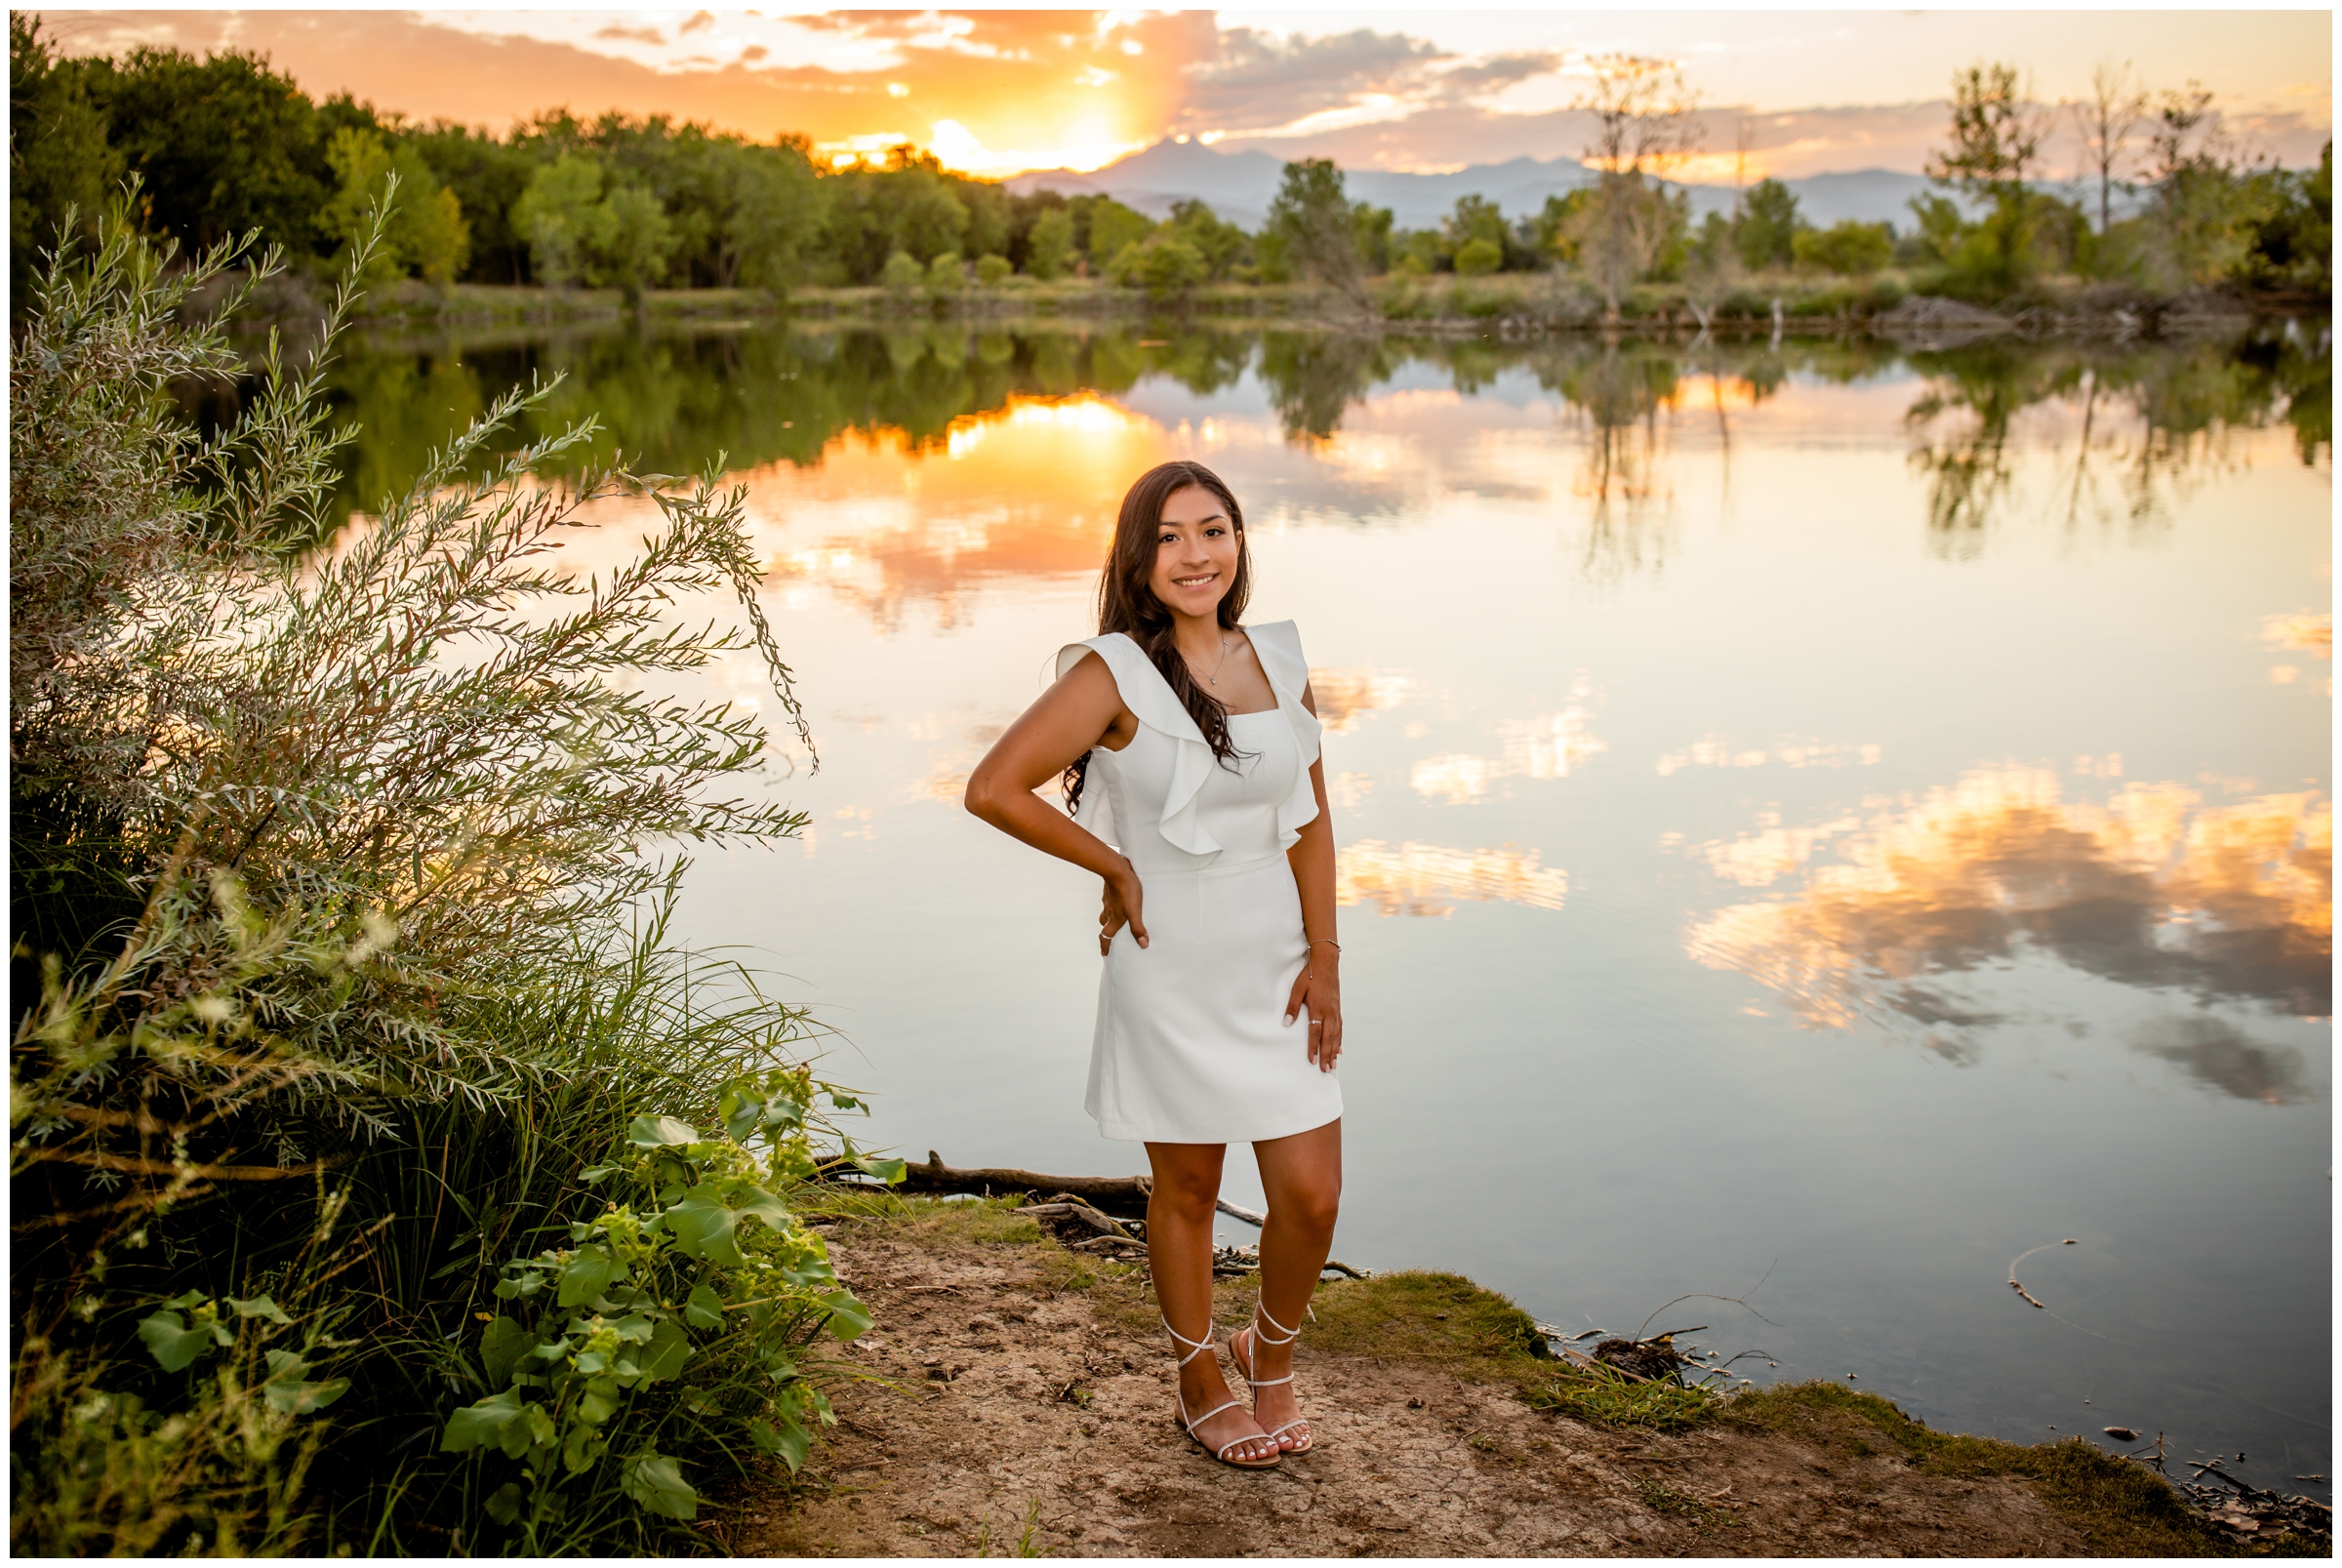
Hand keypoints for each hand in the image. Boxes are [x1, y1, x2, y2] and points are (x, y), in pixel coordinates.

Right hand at [1099, 863, 1147, 954]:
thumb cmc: (1126, 890)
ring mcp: (1108, 900)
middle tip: (1110, 937)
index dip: (1105, 946)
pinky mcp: (1110, 890)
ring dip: (1109, 918)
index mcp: (1113, 919)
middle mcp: (1108, 911)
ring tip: (1116, 919)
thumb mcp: (1135, 911)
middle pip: (1104, 925)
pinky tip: (1119, 901)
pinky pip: (1110, 901)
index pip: (1106, 937)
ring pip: (1106, 913)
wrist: (1116, 870)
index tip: (1104, 954)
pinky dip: (1113, 904)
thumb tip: (1143, 944)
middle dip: (1107, 933)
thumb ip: (1138, 928)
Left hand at [1283, 950, 1341, 1071]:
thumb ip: (1292, 1007)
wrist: (1326, 964)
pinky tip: (1340, 1049)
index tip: (1312, 1061)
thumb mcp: (1297, 989)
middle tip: (1326, 1070)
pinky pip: (1340, 1028)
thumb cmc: (1309, 976)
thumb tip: (1287, 1023)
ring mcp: (1335, 1011)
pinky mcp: (1338, 1009)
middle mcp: (1329, 1012)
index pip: (1315, 1032)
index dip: (1313, 1048)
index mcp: (1318, 1008)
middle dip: (1326, 1055)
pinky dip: (1339, 1040)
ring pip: (1336, 1035)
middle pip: (1328, 1038)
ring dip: (1334, 1051)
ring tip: (1333, 1065)